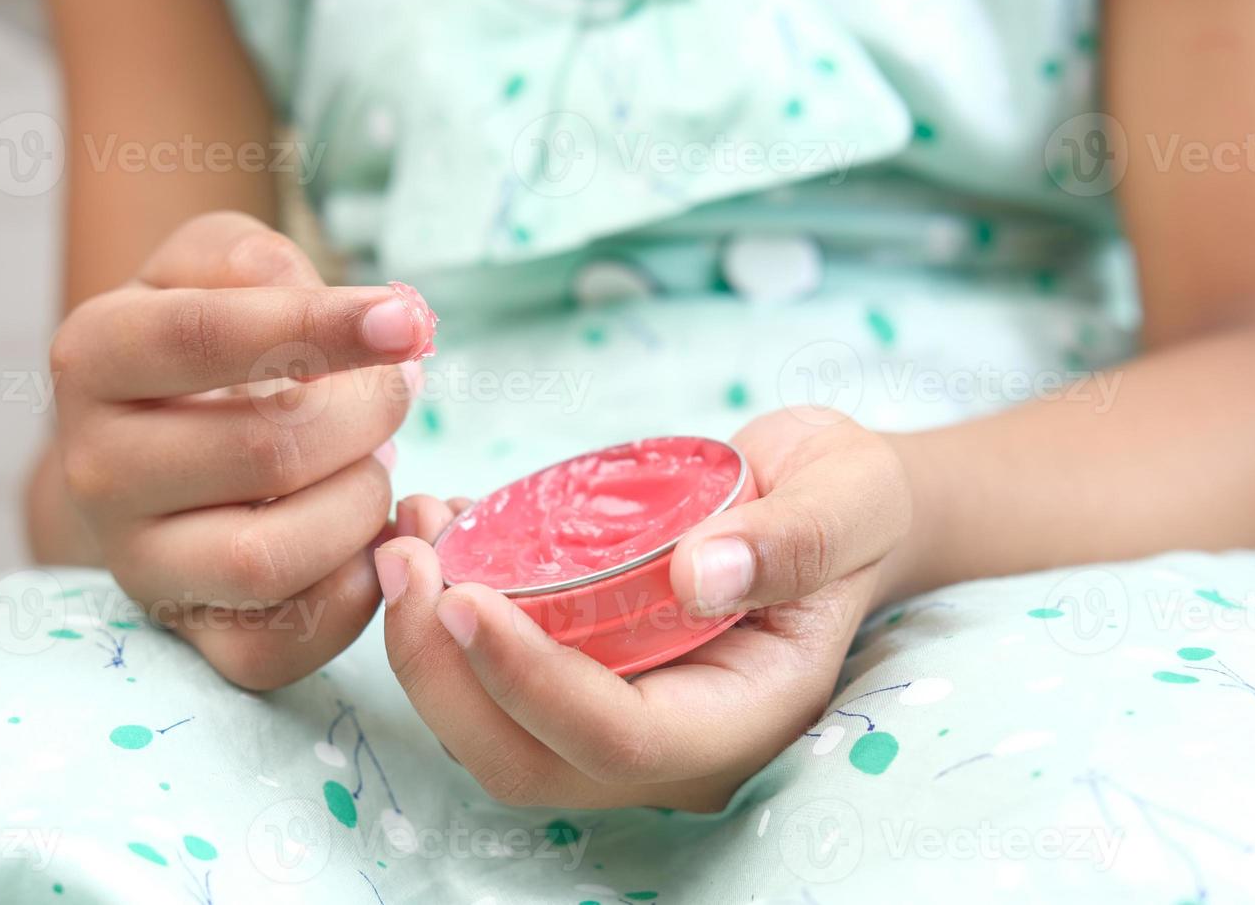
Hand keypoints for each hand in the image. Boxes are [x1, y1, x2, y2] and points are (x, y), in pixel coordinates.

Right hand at [47, 212, 432, 689]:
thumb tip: (369, 312)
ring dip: (360, 503)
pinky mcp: (188, 634)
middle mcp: (96, 470)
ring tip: (375, 460)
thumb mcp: (212, 266)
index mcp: (95, 357)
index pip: (206, 337)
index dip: (319, 327)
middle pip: (263, 451)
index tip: (408, 323)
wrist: (152, 444)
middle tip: (399, 390)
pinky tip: (374, 535)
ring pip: (268, 559)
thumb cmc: (201, 345)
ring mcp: (138, 563)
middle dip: (366, 416)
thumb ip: (263, 261)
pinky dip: (352, 593)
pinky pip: (275, 646)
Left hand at [377, 410, 912, 809]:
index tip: (463, 599)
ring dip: (425, 644)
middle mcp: (673, 739)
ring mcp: (620, 712)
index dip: (532, 683)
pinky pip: (492, 674)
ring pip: (491, 727)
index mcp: (746, 713)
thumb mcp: (849, 497)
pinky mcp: (582, 673)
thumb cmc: (850, 501)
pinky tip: (436, 529)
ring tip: (409, 531)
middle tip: (403, 556)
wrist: (829, 502)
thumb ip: (794, 538)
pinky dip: (441, 617)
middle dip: (444, 673)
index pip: (620, 738)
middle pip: (527, 757)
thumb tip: (699, 576)